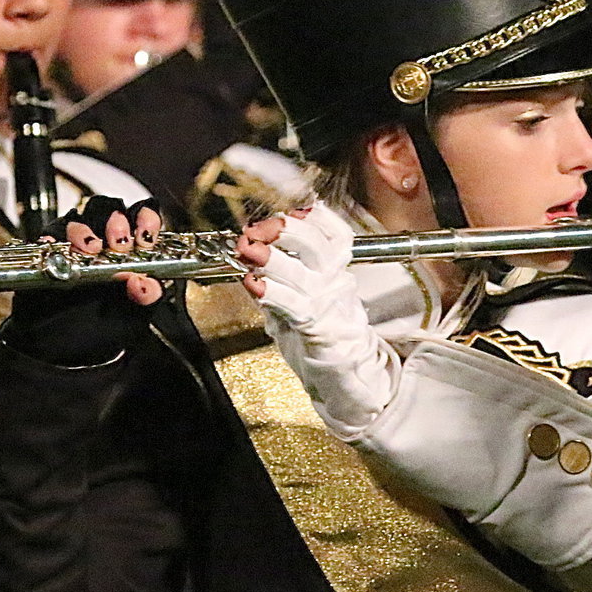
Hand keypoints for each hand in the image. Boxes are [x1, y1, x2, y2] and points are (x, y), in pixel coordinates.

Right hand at [5, 195, 163, 365]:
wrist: (64, 351)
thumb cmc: (101, 331)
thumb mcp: (131, 320)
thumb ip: (145, 301)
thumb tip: (148, 285)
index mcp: (132, 254)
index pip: (142, 222)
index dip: (146, 220)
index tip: (146, 234)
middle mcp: (104, 244)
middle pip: (110, 211)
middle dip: (116, 222)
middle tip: (118, 241)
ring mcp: (75, 247)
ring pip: (78, 220)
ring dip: (84, 230)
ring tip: (89, 248)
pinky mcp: (48, 254)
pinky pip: (48, 237)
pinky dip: (51, 239)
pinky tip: (54, 247)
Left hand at [235, 201, 399, 438]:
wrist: (343, 379)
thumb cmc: (320, 338)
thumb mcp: (303, 297)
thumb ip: (284, 274)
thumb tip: (255, 248)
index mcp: (336, 272)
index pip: (335, 234)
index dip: (316, 218)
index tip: (292, 211)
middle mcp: (335, 284)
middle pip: (318, 246)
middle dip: (285, 232)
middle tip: (257, 229)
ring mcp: (328, 306)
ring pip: (303, 273)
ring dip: (272, 259)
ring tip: (247, 250)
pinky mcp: (317, 329)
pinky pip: (294, 306)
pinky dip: (272, 293)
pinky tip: (254, 284)